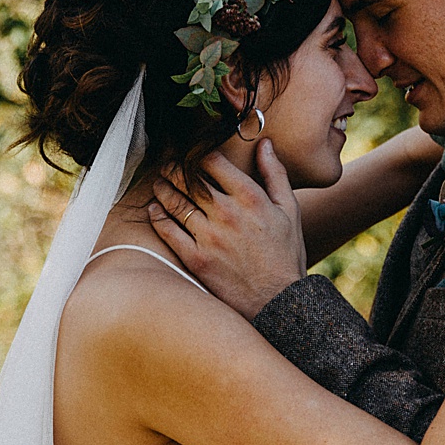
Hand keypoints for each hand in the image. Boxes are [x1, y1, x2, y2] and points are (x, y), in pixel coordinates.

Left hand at [147, 140, 308, 319]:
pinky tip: (155, 210)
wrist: (278, 301)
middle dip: (174, 167)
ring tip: (158, 183)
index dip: (197, 151)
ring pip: (175, 202)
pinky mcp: (196, 258)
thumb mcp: (289, 210)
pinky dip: (158, 217)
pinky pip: (169, 231)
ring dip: (162, 188)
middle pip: (189, 178)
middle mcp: (227, 213)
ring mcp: (209, 236)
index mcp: (250, 197)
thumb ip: (275, 174)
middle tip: (167, 163)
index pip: (212, 161)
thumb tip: (265, 144)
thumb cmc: (286, 255)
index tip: (191, 150)